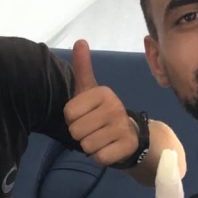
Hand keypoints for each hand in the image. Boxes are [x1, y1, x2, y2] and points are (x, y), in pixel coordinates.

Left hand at [63, 39, 138, 165]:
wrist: (129, 135)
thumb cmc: (101, 112)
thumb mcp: (89, 90)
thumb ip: (82, 67)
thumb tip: (80, 41)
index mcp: (102, 92)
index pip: (68, 114)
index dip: (72, 119)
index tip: (85, 115)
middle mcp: (115, 106)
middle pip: (76, 131)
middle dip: (80, 134)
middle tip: (93, 129)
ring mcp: (122, 126)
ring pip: (87, 146)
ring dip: (90, 146)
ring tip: (101, 138)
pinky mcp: (127, 146)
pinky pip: (99, 157)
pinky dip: (100, 156)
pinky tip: (109, 148)